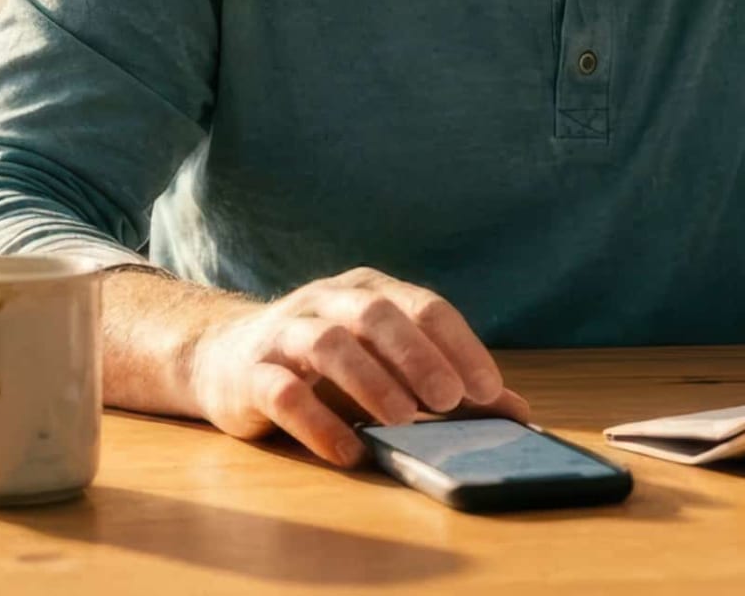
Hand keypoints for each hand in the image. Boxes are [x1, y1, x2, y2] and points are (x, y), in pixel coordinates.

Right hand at [191, 266, 526, 466]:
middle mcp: (327, 302)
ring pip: (327, 344)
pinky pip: (282, 391)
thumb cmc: (324, 368)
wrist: (224, 359)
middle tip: (449, 399)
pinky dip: (317, 422)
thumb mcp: (388, 368)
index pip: (423, 306)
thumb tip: (520, 414)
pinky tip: (348, 452)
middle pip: (375, 315)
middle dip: (416, 355)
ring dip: (369, 381)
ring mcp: (285, 333)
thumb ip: (448, 387)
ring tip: (400, 419)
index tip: (488, 389)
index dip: (458, 344)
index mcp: (370, 292)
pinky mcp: (250, 374)